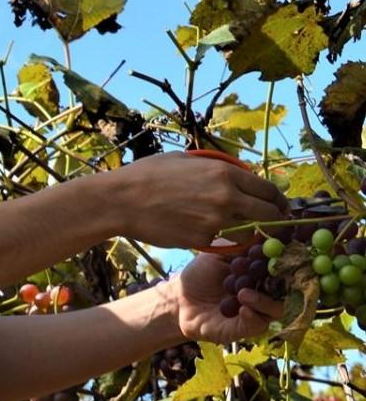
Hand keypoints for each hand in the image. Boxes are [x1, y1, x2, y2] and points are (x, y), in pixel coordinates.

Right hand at [110, 152, 286, 249]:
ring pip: (248, 233)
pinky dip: (216, 238)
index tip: (279, 205)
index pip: (268, 190)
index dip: (278, 199)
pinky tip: (199, 231)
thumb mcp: (184, 159)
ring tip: (233, 228)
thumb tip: (231, 173)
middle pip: (268, 214)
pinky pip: (220, 241)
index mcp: (225, 174)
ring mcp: (215, 222)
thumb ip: (214, 167)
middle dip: (273, 219)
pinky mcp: (202, 240)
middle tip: (271, 223)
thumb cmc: (147, 174)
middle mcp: (227, 198)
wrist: (121, 201)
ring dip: (247, 232)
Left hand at [170, 254, 284, 342]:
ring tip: (243, 293)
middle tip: (268, 274)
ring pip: (276, 309)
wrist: (179, 298)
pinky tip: (243, 309)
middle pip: (288, 290)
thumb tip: (266, 229)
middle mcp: (266, 292)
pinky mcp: (246, 329)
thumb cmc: (201, 273)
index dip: (285, 260)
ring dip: (263, 301)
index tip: (281, 253)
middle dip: (281, 282)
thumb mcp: (220, 252)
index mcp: (262, 272)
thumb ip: (242, 243)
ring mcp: (258, 312)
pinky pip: (258, 325)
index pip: (284, 267)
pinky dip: (253, 317)